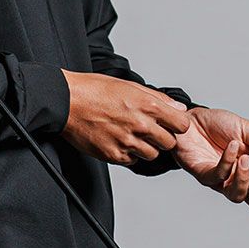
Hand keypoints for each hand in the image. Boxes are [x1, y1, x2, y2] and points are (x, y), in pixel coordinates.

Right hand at [60, 71, 192, 167]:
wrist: (66, 102)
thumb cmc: (94, 90)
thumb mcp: (130, 86)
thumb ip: (158, 99)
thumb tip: (177, 107)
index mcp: (147, 106)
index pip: (181, 125)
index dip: (176, 125)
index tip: (170, 124)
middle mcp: (140, 125)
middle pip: (169, 143)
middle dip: (162, 138)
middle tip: (148, 130)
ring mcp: (127, 142)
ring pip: (152, 154)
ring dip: (145, 147)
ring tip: (131, 135)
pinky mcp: (114, 155)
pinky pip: (132, 161)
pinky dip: (129, 154)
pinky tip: (119, 141)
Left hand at [173, 106, 248, 209]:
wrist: (192, 120)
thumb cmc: (219, 125)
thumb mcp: (246, 128)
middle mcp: (239, 181)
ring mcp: (221, 182)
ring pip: (237, 196)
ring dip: (244, 179)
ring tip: (245, 158)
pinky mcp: (204, 176)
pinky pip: (218, 176)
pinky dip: (227, 161)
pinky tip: (232, 145)